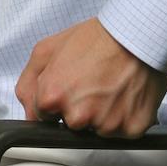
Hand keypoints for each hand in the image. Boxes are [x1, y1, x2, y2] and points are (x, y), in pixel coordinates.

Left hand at [14, 17, 166, 137]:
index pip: (44, 118)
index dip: (57, 102)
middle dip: (80, 110)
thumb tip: (29, 113)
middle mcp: (78, 116)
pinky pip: (123, 133)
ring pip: (98, 131)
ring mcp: (106, 125)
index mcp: (52, 97)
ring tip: (112, 87)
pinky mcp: (132, 129)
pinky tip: (126, 95)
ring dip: (103, 115)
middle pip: (72, 126)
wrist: (138, 33)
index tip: (72, 87)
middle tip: (94, 84)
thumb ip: (28, 85)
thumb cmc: (97, 38)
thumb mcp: (47, 49)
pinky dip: (125, 117)